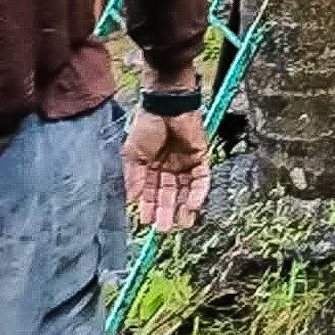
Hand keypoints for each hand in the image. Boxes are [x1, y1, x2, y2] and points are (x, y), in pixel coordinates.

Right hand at [122, 109, 209, 231]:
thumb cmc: (146, 126)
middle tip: (164, 229)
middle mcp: (169, 167)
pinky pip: (201, 178)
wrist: (166, 105)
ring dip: (183, 207)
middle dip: (166, 212)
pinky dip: (198, 192)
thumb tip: (132, 200)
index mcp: (151, 166)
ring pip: (185, 190)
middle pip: (169, 194)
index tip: (146, 222)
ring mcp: (185, 162)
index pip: (151, 192)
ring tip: (180, 224)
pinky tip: (193, 205)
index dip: (149, 207)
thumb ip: (133, 177)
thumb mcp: (132, 154)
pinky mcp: (200, 156)